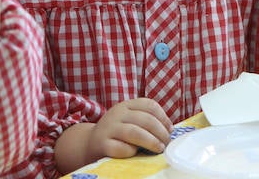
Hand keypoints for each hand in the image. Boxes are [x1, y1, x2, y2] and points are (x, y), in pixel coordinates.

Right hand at [55, 98, 172, 173]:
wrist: (89, 144)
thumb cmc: (116, 134)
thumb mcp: (129, 121)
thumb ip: (145, 121)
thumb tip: (169, 131)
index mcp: (126, 106)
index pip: (149, 105)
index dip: (163, 117)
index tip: (170, 129)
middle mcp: (117, 114)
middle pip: (145, 119)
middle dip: (160, 132)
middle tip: (166, 142)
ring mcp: (109, 128)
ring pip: (135, 132)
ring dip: (151, 141)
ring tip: (159, 148)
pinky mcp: (102, 144)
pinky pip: (121, 148)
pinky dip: (132, 151)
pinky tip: (135, 153)